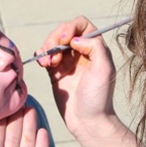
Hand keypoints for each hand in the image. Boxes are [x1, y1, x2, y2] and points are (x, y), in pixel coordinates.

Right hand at [34, 16, 117, 137]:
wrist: (88, 121)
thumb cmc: (99, 97)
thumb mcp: (105, 69)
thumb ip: (95, 47)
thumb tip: (75, 40)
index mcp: (96, 48)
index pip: (82, 25)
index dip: (71, 27)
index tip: (65, 41)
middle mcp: (82, 52)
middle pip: (64, 31)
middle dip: (55, 39)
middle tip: (53, 55)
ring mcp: (68, 61)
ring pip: (52, 42)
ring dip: (47, 48)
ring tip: (48, 64)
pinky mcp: (56, 72)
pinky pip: (45, 55)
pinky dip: (41, 55)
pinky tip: (43, 64)